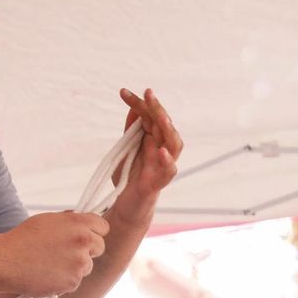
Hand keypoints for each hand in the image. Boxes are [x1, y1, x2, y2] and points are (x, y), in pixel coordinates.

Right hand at [0, 212, 108, 296]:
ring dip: (75, 266)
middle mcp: (83, 240)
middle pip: (100, 246)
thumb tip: (85, 225)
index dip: (94, 231)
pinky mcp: (73, 281)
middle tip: (67, 252)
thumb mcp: (49, 220)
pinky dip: (65, 280)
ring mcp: (80, 262)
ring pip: (88, 266)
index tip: (87, 236)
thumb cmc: (23, 239)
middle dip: (88, 250)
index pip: (103, 226)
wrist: (5, 261)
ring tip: (51, 264)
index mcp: (78, 222)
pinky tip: (48, 274)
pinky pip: (75, 281)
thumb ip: (71, 222)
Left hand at [110, 88, 182, 220]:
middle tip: (148, 93)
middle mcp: (161, 149)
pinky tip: (161, 151)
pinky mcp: (159, 182)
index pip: (149, 115)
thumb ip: (131, 130)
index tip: (123, 92)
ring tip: (160, 116)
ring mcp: (162, 165)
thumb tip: (133, 106)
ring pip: (174, 144)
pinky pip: (169, 171)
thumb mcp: (126, 148)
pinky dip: (167, 161)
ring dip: (168, 129)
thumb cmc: (129, 176)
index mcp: (152, 139)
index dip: (138, 103)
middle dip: (157, 108)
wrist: (126, 205)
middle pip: (164, 125)